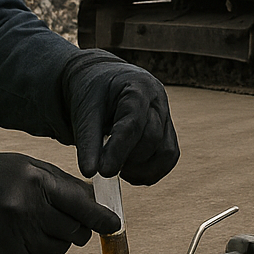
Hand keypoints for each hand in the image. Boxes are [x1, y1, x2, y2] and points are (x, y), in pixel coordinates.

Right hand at [0, 153, 119, 253]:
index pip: (82, 205)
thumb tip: (96, 202)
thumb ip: (64, 184)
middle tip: (67, 222)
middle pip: (74, 231)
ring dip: (58, 242)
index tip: (114, 225)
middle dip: (78, 228)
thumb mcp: (30, 167)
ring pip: (59, 250)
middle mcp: (26, 211)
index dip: (103, 218)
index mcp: (36, 183)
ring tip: (39, 228)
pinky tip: (32, 244)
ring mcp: (13, 237)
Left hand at [62, 53, 179, 184]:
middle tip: (105, 169)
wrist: (102, 81)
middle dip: (129, 159)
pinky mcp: (167, 131)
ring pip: (166, 152)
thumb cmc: (93, 93)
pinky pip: (168, 157)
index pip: (133, 123)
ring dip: (142, 169)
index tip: (104, 172)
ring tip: (119, 170)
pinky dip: (151, 170)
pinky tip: (130, 171)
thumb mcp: (84, 112)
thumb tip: (90, 172)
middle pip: (152, 138)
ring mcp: (166, 116)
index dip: (119, 150)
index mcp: (137, 87)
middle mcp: (158, 100)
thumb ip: (88, 142)